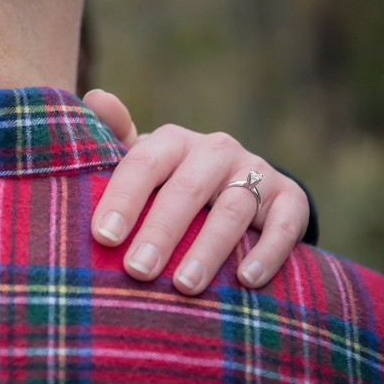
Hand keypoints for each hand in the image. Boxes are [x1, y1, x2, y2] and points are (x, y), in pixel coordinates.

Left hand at [84, 90, 309, 294]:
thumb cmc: (172, 179)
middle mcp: (215, 150)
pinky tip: (246, 281)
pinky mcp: (289, 198)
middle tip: (138, 270)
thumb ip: (114, 136)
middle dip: (160, 232)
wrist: (240, 183)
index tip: (104, 236)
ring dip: (208, 251)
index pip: (143, 164)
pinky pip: (283, 224)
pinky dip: (266, 252)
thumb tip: (95, 97)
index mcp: (172, 141)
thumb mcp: (143, 160)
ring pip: (232, 210)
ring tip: (185, 286)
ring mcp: (255, 171)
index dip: (122, 199)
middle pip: (186, 190)